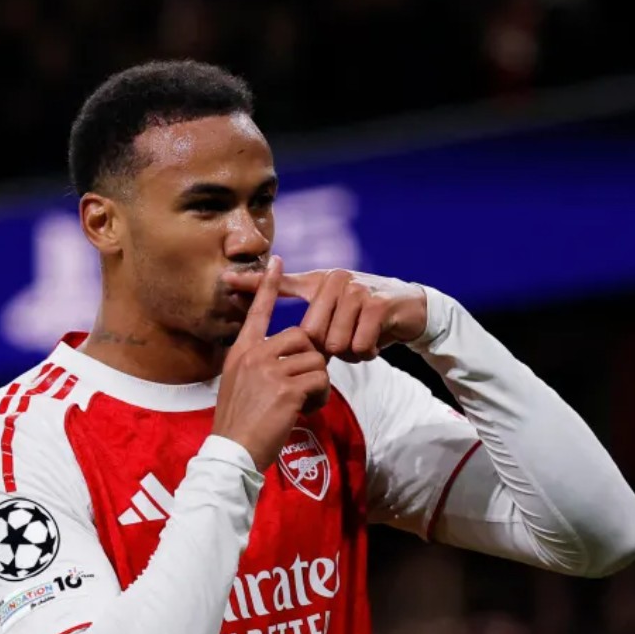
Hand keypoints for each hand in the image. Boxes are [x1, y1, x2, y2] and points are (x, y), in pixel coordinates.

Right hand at [214, 257, 330, 471]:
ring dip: (318, 385)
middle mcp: (253, 355)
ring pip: (316, 361)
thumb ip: (259, 366)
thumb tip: (291, 358)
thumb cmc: (239, 425)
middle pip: (303, 337)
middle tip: (305, 388)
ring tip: (302, 405)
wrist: (232, 452)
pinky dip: (320, 399)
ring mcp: (268, 370)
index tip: (277, 260)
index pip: (258, 311)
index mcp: (241, 352)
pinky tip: (305, 412)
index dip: (268, 285)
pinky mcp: (285, 389)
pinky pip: (320, 381)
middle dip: (312, 362)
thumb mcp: (238, 386)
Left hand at [221, 267, 427, 361]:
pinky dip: (366, 352)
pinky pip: (359, 344)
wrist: (409, 311)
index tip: (225, 279)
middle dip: (325, 351)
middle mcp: (335, 280)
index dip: (253, 283)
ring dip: (348, 354)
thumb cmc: (363, 314)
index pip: (280, 285)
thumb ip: (295, 306)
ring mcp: (357, 290)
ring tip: (358, 342)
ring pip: (336, 343)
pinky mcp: (378, 304)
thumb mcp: (329, 309)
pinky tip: (372, 343)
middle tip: (340, 347)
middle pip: (311, 333)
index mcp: (318, 282)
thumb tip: (262, 310)